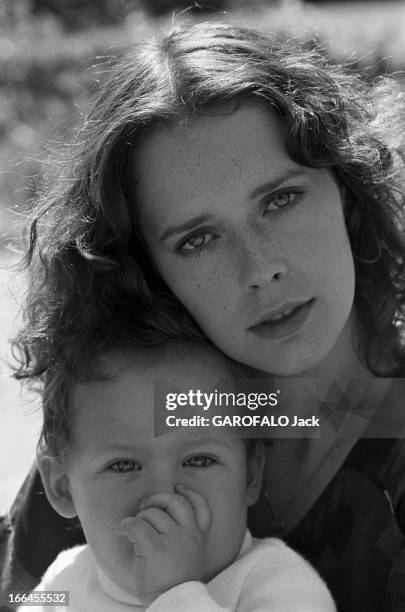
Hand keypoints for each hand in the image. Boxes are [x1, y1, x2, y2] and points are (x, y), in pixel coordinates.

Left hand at [116, 485, 211, 606]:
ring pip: (153, 514)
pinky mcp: (154, 547)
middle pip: (175, 502)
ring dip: (140, 518)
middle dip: (158, 499)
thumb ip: (186, 537)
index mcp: (199, 537)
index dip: (189, 494)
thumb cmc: (175, 584)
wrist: (173, 604)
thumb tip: (164, 515)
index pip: (201, 507)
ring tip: (134, 530)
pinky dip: (125, 525)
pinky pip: (136, 525)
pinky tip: (120, 531)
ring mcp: (173, 540)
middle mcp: (189, 534)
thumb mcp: (191, 557)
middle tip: (146, 506)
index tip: (179, 489)